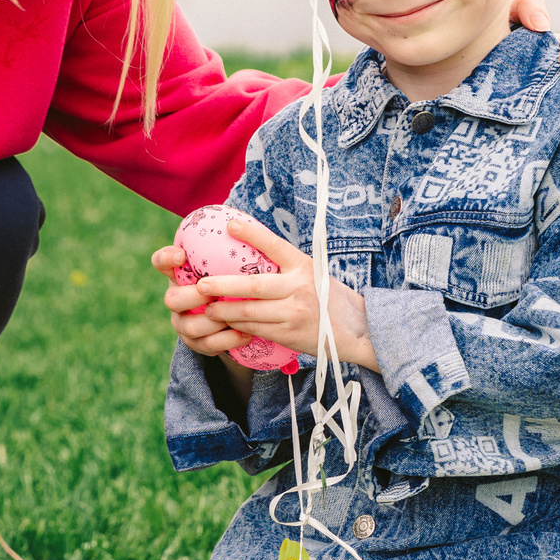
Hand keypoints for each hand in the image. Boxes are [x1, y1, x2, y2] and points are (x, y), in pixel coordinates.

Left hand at [180, 216, 378, 372]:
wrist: (358, 329)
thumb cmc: (330, 297)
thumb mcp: (314, 272)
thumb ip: (287, 265)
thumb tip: (252, 246)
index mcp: (304, 266)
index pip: (275, 245)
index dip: (252, 234)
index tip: (231, 224)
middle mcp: (300, 288)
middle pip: (254, 286)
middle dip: (223, 285)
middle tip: (201, 284)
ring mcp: (295, 313)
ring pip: (250, 312)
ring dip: (225, 311)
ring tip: (207, 308)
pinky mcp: (291, 334)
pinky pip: (257, 329)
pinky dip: (239, 326)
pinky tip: (225, 323)